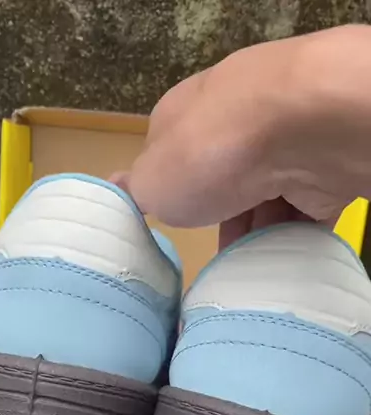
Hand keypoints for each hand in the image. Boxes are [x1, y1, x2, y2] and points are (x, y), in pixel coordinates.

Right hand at [122, 25, 370, 244]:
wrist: (303, 129)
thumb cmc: (209, 153)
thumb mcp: (151, 181)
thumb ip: (135, 190)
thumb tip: (115, 186)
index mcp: (187, 115)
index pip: (172, 155)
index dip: (170, 195)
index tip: (168, 230)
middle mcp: (236, 120)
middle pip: (223, 183)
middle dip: (218, 223)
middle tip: (208, 266)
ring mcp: (283, 142)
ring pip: (265, 201)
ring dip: (254, 238)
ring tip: (243, 276)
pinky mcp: (323, 169)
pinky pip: (303, 214)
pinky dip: (290, 241)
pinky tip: (278, 265)